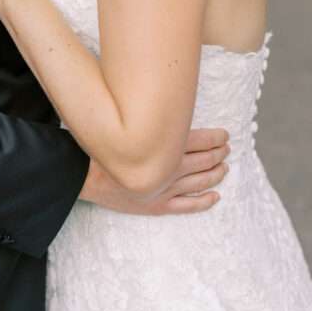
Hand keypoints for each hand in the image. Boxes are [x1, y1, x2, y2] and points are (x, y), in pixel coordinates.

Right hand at [79, 127, 229, 214]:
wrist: (84, 176)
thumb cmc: (104, 145)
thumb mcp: (126, 123)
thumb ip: (149, 116)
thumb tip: (166, 104)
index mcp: (163, 147)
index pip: (199, 140)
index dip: (215, 138)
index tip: (225, 135)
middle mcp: (169, 168)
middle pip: (202, 160)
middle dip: (218, 154)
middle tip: (227, 149)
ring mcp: (164, 189)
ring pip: (199, 182)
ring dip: (215, 174)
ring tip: (225, 168)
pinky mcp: (157, 206)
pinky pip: (186, 206)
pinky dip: (203, 202)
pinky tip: (215, 197)